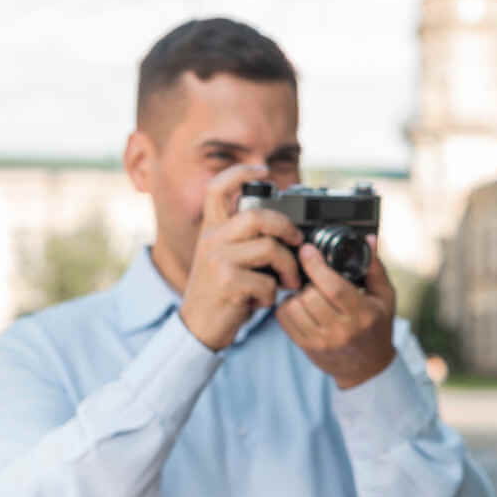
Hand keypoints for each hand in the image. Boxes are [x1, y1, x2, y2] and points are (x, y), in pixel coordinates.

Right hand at [179, 164, 303, 350]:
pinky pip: (267, 281)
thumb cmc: (221, 292)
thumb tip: (286, 229)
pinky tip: (263, 300)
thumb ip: (245, 240)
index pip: (218, 189)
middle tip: (298, 243)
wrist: (198, 327)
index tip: (263, 170)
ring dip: (288, 267)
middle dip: (287, 228)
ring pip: (269, 248)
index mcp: (212, 229)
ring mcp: (217, 260)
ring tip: (289, 281)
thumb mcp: (225, 258)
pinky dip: (273, 294)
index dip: (240, 172)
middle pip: (258, 216)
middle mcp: (211, 239)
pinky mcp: (227, 283)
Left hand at [275, 235, 395, 388]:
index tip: (307, 250)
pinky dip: (287, 306)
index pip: (333, 287)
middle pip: (310, 295)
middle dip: (308, 280)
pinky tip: (300, 304)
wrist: (367, 368)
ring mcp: (321, 340)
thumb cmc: (377, 328)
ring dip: (297, 293)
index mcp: (362, 314)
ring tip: (308, 292)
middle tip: (314, 277)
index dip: (316, 265)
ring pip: (294, 306)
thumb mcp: (384, 298)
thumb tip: (369, 240)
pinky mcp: (306, 346)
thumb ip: (375, 268)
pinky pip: (284, 319)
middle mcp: (341, 330)